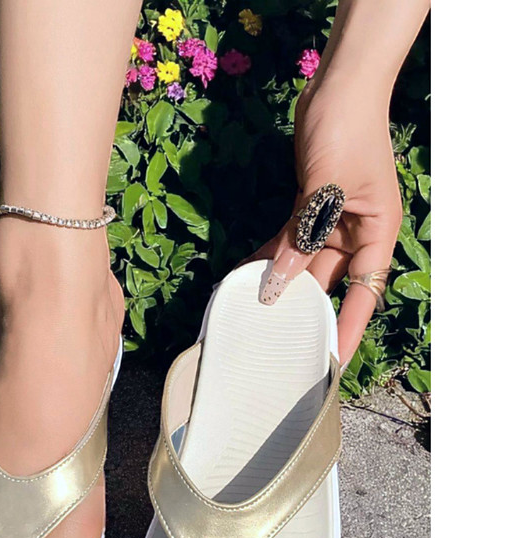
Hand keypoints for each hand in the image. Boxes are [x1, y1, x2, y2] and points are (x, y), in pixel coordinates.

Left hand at [245, 78, 402, 366]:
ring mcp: (330, 223)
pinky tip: (246, 274)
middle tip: (277, 343)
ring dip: (279, 284)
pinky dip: (269, 257)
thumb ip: (302, 239)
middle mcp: (355, 235)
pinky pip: (288, 242)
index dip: (347, 329)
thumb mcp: (325, 192)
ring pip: (303, 265)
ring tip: (253, 312)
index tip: (331, 363)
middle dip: (304, 310)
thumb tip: (276, 285)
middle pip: (329, 284)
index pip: (363, 294)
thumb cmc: (347, 133)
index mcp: (376, 234)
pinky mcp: (307, 210)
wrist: (337, 89)